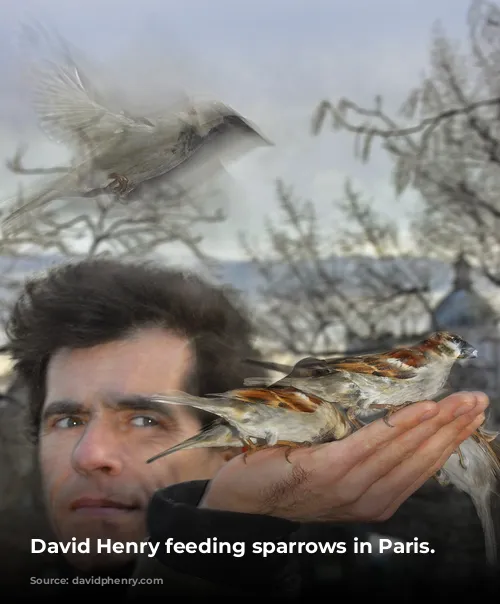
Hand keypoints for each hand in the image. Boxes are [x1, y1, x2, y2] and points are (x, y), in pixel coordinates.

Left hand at [199, 391, 487, 522]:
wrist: (236, 500)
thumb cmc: (282, 479)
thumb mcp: (331, 473)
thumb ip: (360, 458)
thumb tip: (387, 425)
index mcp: (369, 500)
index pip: (419, 468)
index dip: (447, 442)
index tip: (468, 417)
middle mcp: (365, 499)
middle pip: (417, 460)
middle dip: (451, 429)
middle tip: (476, 401)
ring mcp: (346, 487)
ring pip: (400, 452)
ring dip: (434, 424)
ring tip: (458, 402)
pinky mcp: (325, 471)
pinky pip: (368, 446)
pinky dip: (398, 429)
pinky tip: (421, 411)